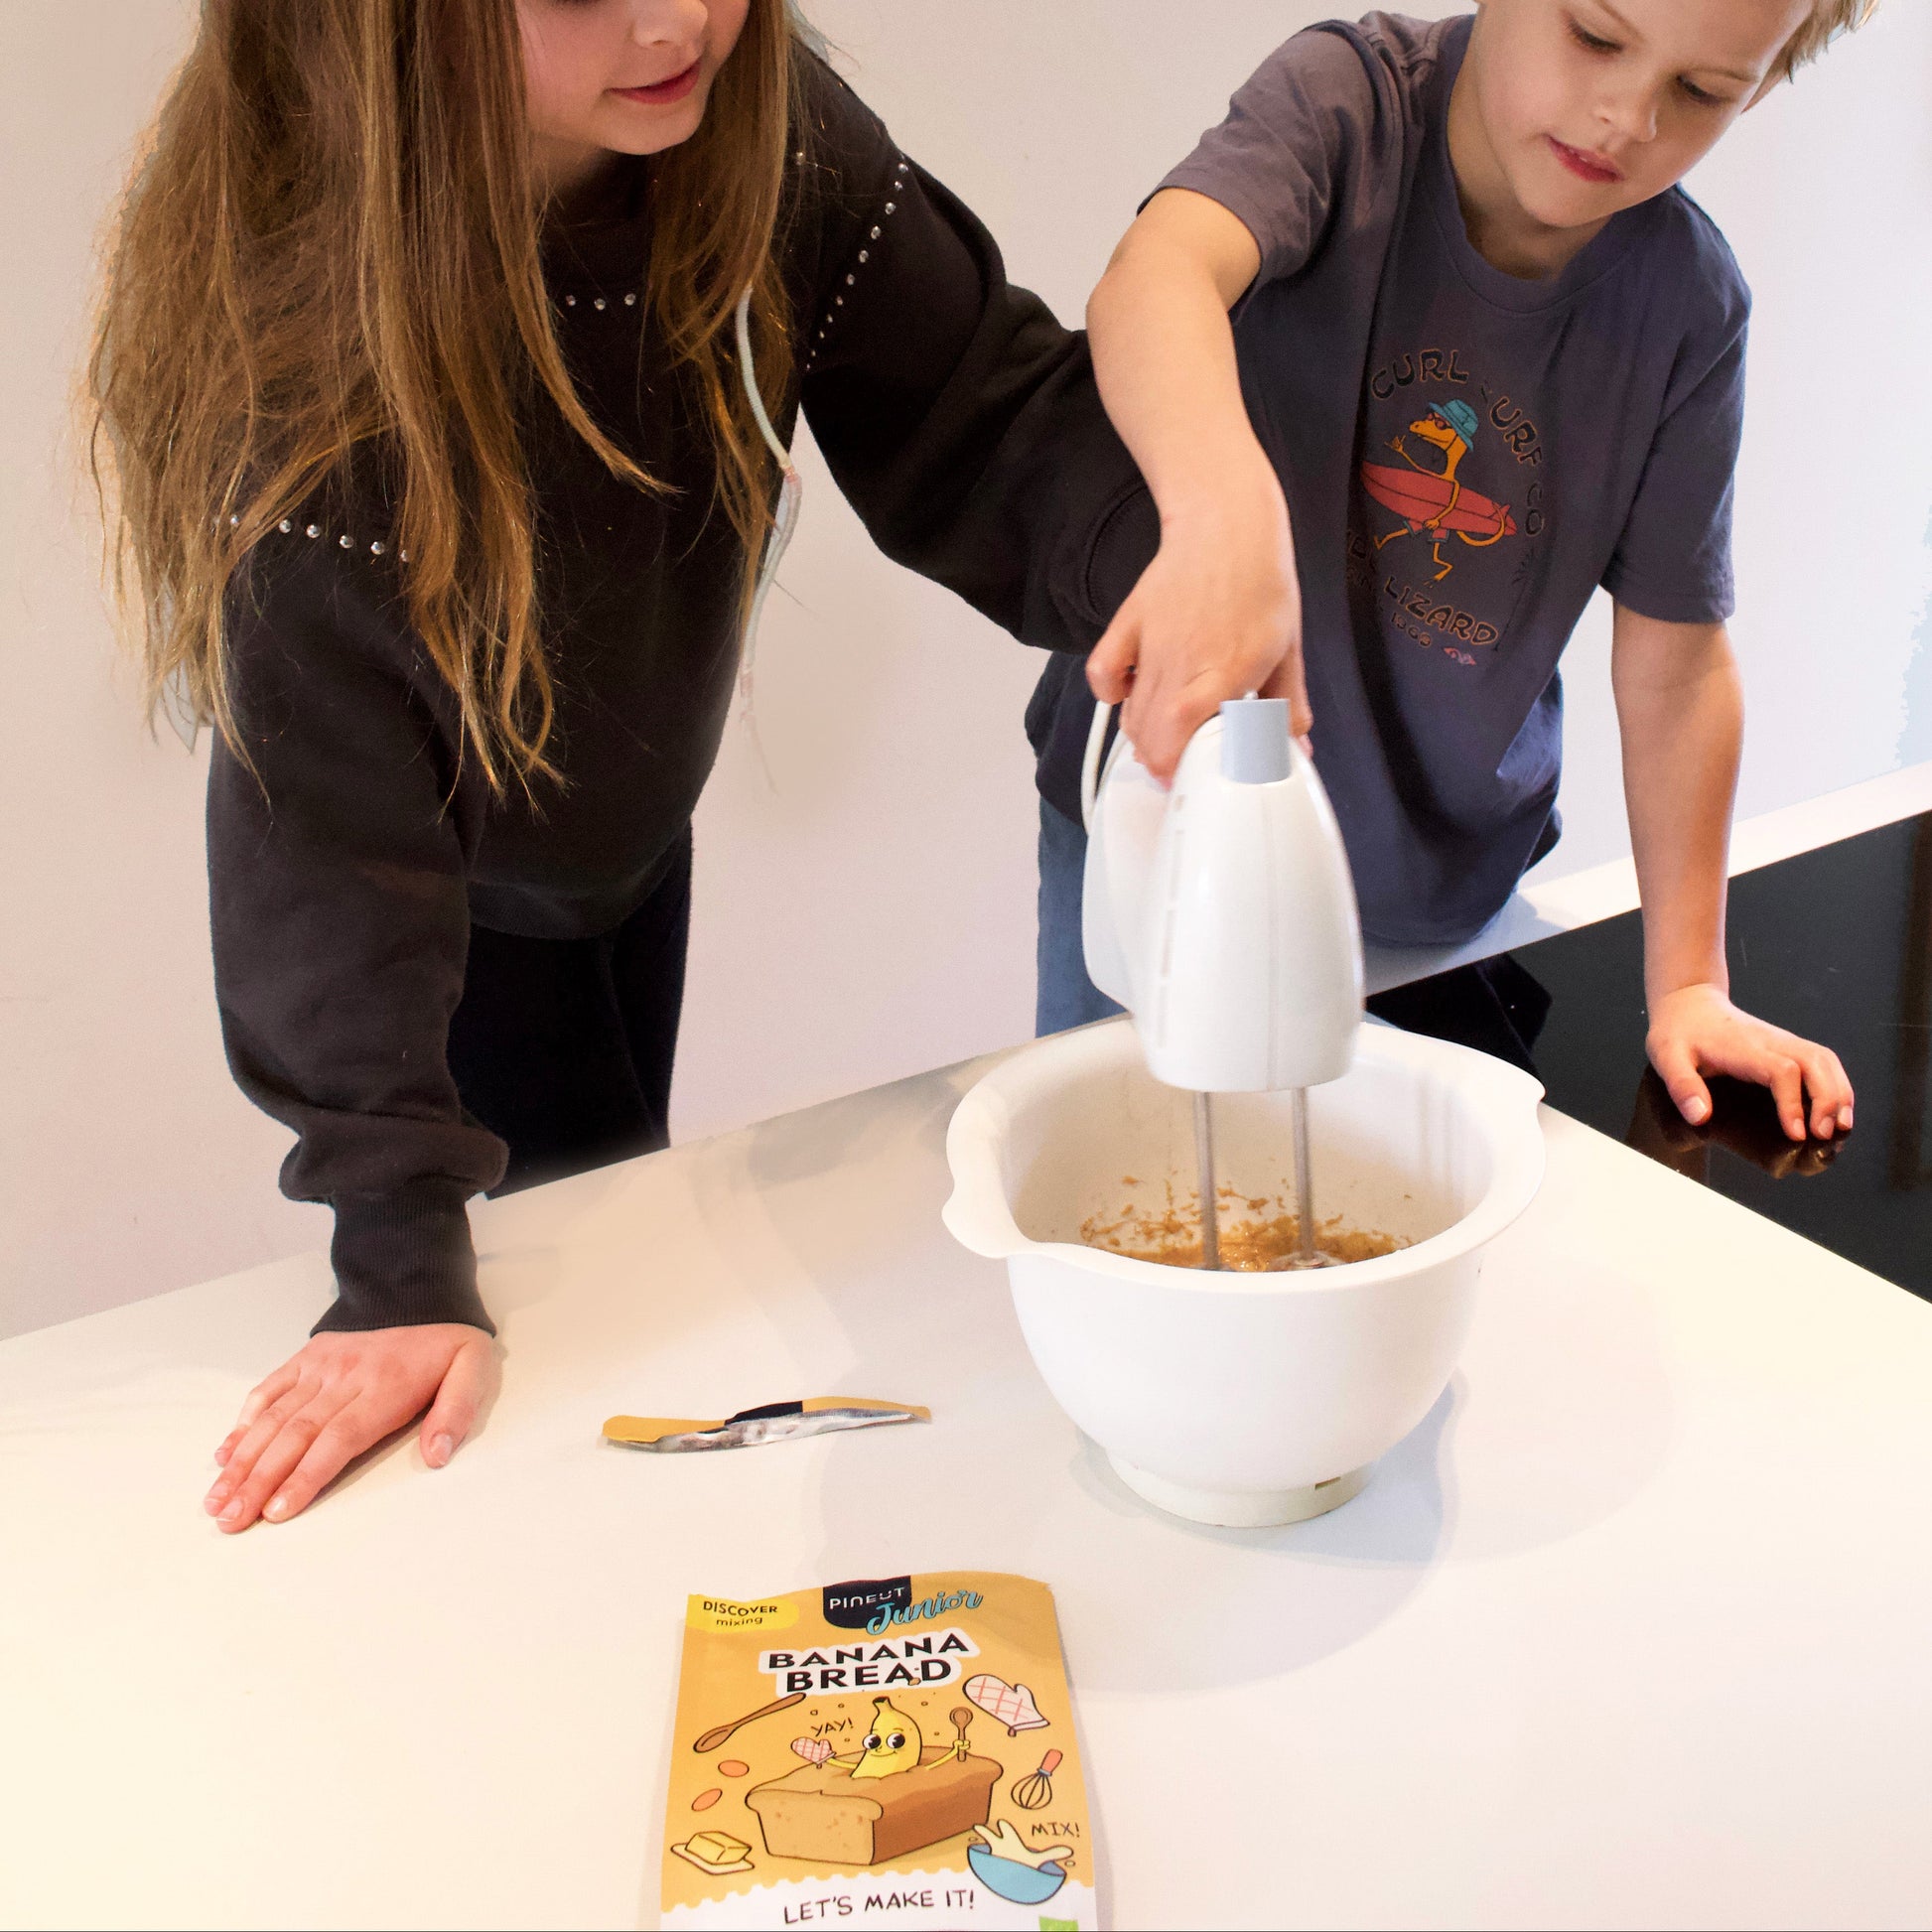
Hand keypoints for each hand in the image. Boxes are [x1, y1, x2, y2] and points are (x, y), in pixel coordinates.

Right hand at [204, 1323, 496, 1531]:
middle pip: (295, 1435)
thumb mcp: (473, 1371)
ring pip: (273, 1417)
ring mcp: (320, 1365)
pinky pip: (269, 1389)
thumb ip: (456, 1413)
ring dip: (242, 1462)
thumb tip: (436, 1456)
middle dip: (258, 1481)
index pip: (338, 1439)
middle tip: (230, 1521)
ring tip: (217, 1500)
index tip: (277, 1511)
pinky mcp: (306, 1357)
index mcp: (384, 1387)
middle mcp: (344, 1377)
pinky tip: (225, 1454)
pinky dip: (244, 1422)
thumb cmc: (446, 1346)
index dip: (305, 1476)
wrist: (423, 1295)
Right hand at [1086, 460, 1305, 783]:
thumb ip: (1289, 704)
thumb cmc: (1261, 585)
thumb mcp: (1288, 648)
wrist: (1227, 525)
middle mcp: (1184, 663)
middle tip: (1182, 770)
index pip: (1183, 738)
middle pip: (1151, 739)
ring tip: (1165, 740)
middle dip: (1164, 767)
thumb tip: (1296, 748)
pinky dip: (1110, 695)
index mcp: (1226, 672)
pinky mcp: (1128, 627)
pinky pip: (1102, 674)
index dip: (1185, 770)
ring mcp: (1151, 645)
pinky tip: (1128, 697)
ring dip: (1145, 740)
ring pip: (1130, 716)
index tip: (1201, 782)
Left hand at [1646, 983, 1853, 1141]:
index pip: (1780, 1070)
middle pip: (1815, 1062)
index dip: (1793, 1102)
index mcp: (1743, 1046)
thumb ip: (1681, 1086)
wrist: (1688, 1004)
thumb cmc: (1678, 1032)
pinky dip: (1836, 1083)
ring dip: (1839, 1091)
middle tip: (1826, 1134)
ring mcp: (1782, 1041)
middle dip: (1828, 1098)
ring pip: (1825, 1060)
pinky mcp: (1787, 1046)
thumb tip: (1699, 1116)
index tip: (1797, 1132)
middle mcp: (1770, 1041)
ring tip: (1841, 1125)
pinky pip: (1822, 1061)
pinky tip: (1837, 1108)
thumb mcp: (1666, 1057)